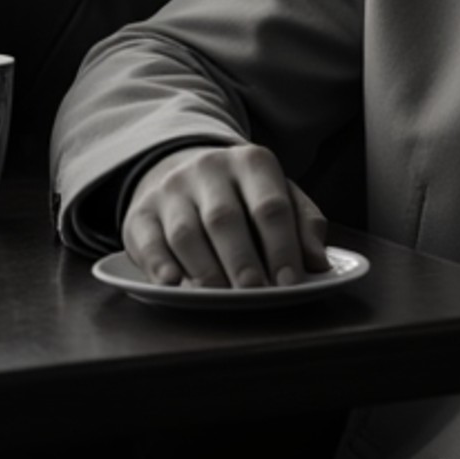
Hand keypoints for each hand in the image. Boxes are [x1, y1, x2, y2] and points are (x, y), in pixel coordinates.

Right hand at [121, 142, 332, 289]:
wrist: (182, 168)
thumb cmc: (243, 195)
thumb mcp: (280, 195)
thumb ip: (304, 225)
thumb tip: (319, 264)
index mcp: (251, 163)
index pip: (270, 206)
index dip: (281, 246)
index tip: (289, 280)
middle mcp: (208, 169)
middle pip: (225, 218)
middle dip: (241, 259)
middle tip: (254, 290)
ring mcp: (171, 190)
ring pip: (186, 232)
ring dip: (204, 269)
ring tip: (220, 295)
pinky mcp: (140, 213)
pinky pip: (148, 241)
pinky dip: (159, 265)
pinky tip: (173, 282)